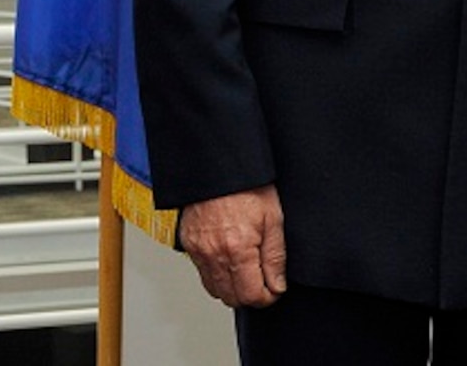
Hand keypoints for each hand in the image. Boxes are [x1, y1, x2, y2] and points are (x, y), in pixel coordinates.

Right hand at [176, 185, 288, 308]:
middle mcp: (213, 254)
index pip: (252, 296)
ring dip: (232, 287)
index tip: (274, 289)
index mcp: (237, 249)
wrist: (219, 166)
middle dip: (250, 294)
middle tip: (263, 279)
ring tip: (246, 269)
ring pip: (215, 290)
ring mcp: (198, 251)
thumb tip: (277, 285)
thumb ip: (275, 258)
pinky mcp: (189, 245)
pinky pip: (202, 273)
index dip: (268, 297)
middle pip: (232, 298)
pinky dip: (217, 274)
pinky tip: (229, 259)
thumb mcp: (273, 219)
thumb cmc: (247, 186)